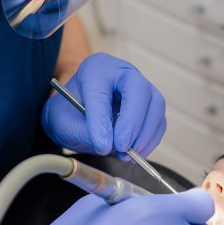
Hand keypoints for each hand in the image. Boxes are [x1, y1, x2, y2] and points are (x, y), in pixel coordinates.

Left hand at [42, 53, 165, 157]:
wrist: (76, 115)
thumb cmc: (69, 114)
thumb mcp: (64, 123)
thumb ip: (84, 132)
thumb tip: (107, 145)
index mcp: (95, 69)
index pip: (102, 92)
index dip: (102, 120)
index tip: (102, 145)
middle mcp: (122, 73)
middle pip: (139, 90)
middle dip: (133, 123)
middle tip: (122, 147)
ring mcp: (141, 87)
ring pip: (155, 106)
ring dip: (145, 135)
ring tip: (126, 154)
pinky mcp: (151, 105)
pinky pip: (159, 122)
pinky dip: (150, 140)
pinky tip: (135, 153)